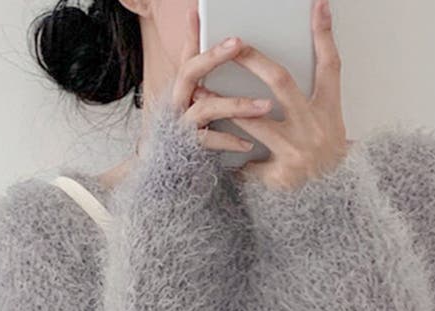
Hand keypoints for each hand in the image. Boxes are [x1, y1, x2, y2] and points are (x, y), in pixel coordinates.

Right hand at [155, 6, 276, 154]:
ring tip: (265, 105)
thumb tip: (223, 45)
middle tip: (238, 43)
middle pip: (188, 73)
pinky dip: (229, 141)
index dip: (191, 35)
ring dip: (237, 105)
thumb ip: (208, 78)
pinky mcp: (187, 148)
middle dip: (212, 57)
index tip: (198, 11)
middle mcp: (177, 102)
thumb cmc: (191, 132)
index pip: (186, 56)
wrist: (169, 170)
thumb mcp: (197, 101)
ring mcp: (181, 124)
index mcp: (182, 88)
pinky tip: (248, 143)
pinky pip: (209, 141)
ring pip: (205, 108)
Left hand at [228, 0, 350, 189]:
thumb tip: (310, 57)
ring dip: (224, 107)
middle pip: (281, 82)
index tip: (316, 5)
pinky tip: (213, 154)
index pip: (330, 65)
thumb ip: (317, 94)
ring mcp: (296, 153)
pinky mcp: (280, 178)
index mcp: (329, 111)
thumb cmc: (328, 161)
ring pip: (253, 123)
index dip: (324, 34)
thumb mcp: (332, 124)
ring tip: (201, 95)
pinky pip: (247, 165)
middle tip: (231, 45)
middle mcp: (314, 128)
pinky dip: (232, 161)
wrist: (333, 205)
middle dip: (252, 61)